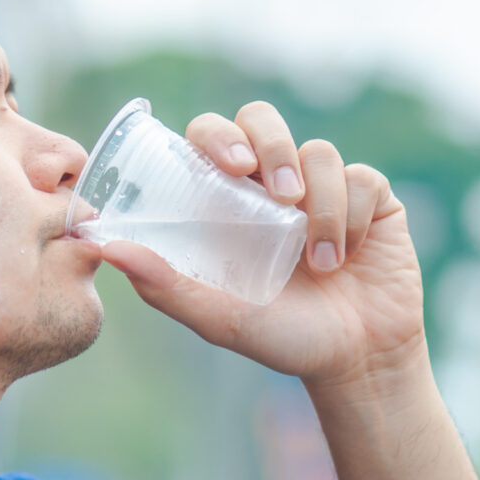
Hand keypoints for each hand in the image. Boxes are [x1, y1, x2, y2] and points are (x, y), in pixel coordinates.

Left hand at [100, 101, 425, 386]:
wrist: (355, 361)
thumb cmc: (282, 338)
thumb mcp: (219, 317)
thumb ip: (166, 287)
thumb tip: (108, 249)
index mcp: (231, 200)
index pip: (213, 137)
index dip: (217, 135)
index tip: (232, 166)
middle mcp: (274, 184)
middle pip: (262, 119)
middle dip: (270, 145)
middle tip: (279, 192)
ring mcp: (324, 187)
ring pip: (319, 152)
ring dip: (321, 205)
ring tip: (320, 262)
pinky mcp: (371, 198)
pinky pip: (362, 179)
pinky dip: (352, 218)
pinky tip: (348, 257)